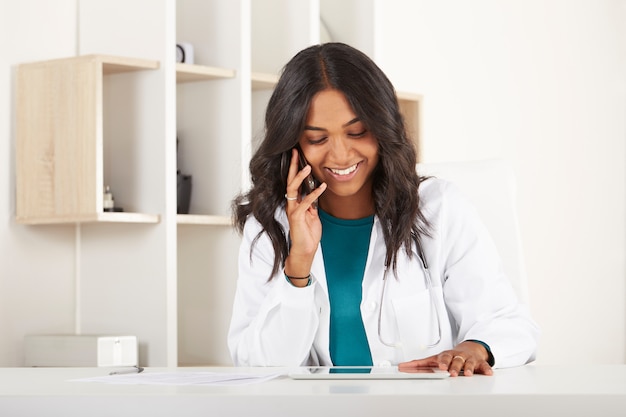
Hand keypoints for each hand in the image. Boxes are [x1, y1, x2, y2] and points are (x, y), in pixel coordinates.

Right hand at [284, 148, 325, 282]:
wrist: (305, 250)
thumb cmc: (308, 234)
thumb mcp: (313, 215)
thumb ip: (312, 204)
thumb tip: (315, 192)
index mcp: (295, 202)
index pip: (294, 182)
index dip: (295, 168)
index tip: (298, 155)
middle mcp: (291, 204)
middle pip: (290, 181)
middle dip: (292, 166)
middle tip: (295, 152)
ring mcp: (293, 210)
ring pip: (293, 189)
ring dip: (300, 177)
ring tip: (307, 166)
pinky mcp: (297, 217)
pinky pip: (305, 202)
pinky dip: (314, 194)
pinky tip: (322, 186)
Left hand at [398, 341, 493, 376]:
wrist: (470, 348)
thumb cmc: (451, 356)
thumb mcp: (436, 359)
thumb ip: (420, 364)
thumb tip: (403, 366)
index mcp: (446, 355)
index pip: (441, 358)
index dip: (440, 361)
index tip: (438, 366)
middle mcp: (457, 356)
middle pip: (455, 359)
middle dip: (453, 365)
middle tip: (450, 372)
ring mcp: (468, 359)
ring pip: (468, 363)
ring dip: (468, 368)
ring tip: (468, 374)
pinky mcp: (479, 363)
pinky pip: (483, 366)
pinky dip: (486, 369)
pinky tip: (487, 373)